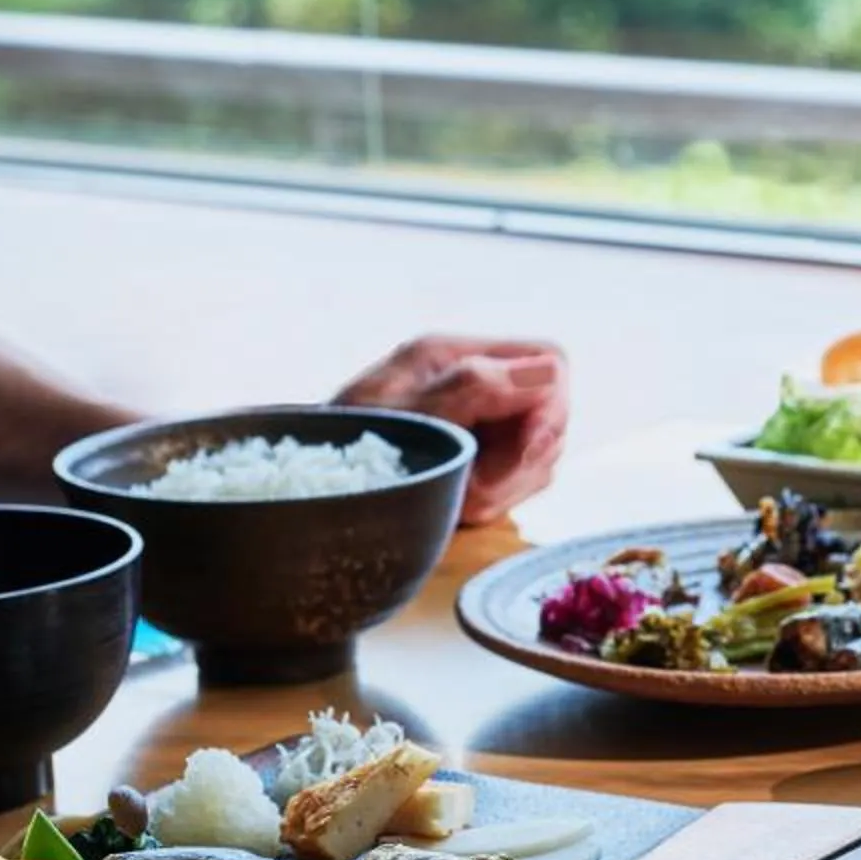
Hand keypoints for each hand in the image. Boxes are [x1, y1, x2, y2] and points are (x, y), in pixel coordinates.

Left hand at [334, 335, 569, 525]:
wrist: (308, 495)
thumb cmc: (346, 450)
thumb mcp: (408, 416)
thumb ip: (474, 387)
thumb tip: (549, 373)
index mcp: (451, 355)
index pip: (547, 360)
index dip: (552, 405)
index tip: (528, 446)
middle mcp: (470, 383)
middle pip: (551, 411)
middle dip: (525, 457)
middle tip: (481, 487)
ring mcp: (476, 424)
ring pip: (540, 451)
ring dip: (509, 484)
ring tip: (461, 498)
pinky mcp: (477, 461)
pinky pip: (520, 479)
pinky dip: (498, 498)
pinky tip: (462, 504)